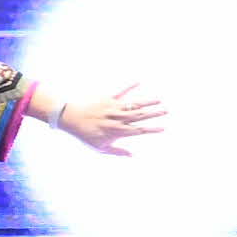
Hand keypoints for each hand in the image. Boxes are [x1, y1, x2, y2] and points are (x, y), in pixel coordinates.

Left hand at [47, 79, 166, 155]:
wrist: (70, 118)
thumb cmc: (84, 134)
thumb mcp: (99, 148)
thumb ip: (117, 151)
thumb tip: (132, 155)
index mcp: (118, 131)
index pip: (139, 130)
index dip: (152, 129)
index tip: (163, 128)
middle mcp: (118, 118)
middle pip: (140, 116)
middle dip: (154, 114)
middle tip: (166, 111)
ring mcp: (114, 107)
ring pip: (134, 104)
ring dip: (147, 102)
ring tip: (159, 100)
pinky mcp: (107, 98)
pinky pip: (120, 90)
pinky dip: (129, 85)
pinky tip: (138, 81)